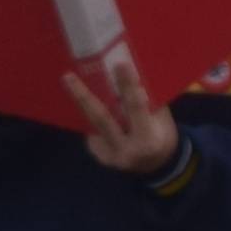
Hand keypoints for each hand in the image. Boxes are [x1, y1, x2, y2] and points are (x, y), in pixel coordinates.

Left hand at [79, 61, 184, 180]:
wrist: (157, 166)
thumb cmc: (161, 136)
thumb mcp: (161, 120)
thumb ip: (147, 102)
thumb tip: (132, 74)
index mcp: (148, 140)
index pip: (136, 108)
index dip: (128, 86)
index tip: (120, 64)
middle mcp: (127, 150)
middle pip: (102, 119)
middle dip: (84, 97)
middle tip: (68, 76)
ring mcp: (111, 156)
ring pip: (92, 124)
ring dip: (80, 102)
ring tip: (68, 80)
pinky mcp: (100, 156)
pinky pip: (91, 132)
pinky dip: (87, 115)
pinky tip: (81, 99)